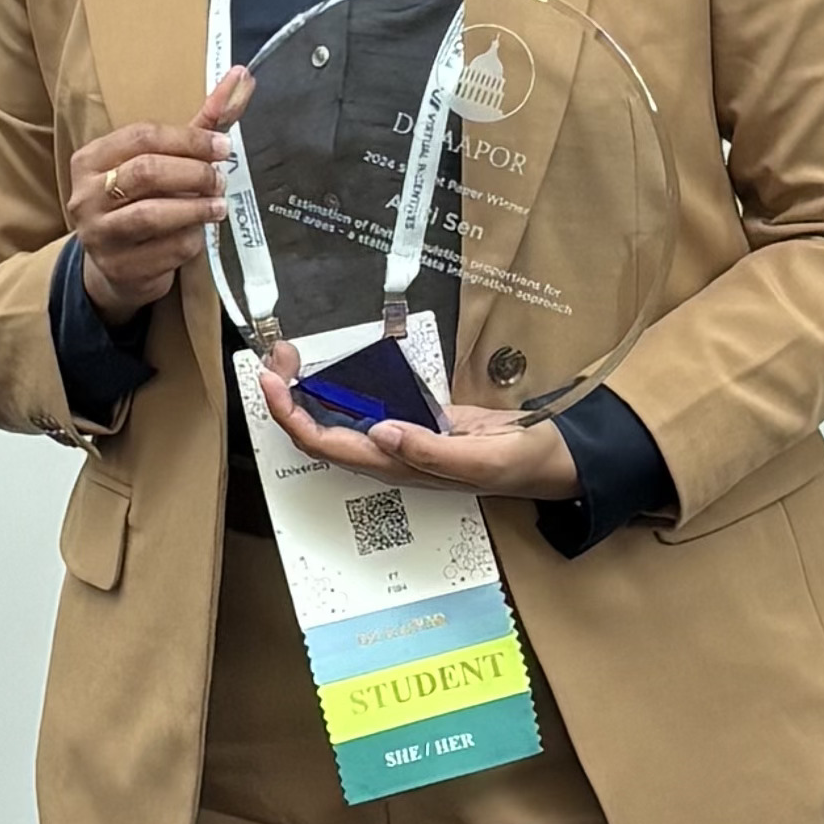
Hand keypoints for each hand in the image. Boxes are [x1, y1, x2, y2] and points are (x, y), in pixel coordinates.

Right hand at [71, 70, 252, 323]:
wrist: (117, 266)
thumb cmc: (143, 201)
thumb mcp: (165, 160)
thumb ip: (202, 123)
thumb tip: (242, 77)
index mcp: (90, 159)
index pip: (142, 137)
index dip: (188, 140)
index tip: (222, 146)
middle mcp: (86, 195)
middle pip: (146, 173)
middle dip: (193, 174)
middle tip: (221, 179)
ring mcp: (98, 234)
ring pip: (151, 215)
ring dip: (195, 209)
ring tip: (218, 206)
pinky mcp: (118, 268)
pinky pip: (164, 250)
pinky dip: (189, 240)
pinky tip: (198, 235)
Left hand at [259, 365, 580, 508]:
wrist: (551, 458)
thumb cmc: (520, 464)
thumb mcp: (480, 459)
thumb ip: (430, 451)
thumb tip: (381, 432)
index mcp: (397, 467)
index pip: (326, 446)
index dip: (291, 416)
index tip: (272, 382)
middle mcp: (388, 455)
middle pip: (318, 432)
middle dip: (287, 398)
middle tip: (275, 358)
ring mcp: (398, 439)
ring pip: (335, 419)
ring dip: (307, 391)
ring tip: (289, 356)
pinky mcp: (413, 421)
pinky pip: (363, 407)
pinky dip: (339, 387)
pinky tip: (330, 366)